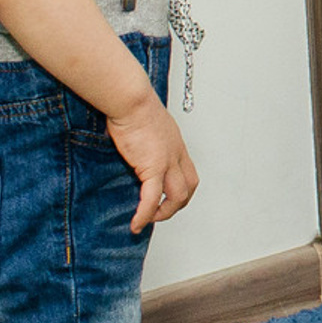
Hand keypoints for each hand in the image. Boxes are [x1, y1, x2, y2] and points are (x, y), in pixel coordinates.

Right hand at [109, 95, 199, 231]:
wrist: (131, 99)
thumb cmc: (132, 106)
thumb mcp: (144, 125)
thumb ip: (143, 140)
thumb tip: (132, 147)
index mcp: (175, 143)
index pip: (188, 171)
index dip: (180, 188)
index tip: (165, 197)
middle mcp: (176, 153)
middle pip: (190, 185)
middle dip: (178, 204)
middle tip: (160, 213)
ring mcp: (167, 160)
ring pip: (178, 196)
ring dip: (165, 213)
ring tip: (148, 221)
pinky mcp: (152, 165)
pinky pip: (152, 198)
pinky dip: (146, 214)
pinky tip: (136, 223)